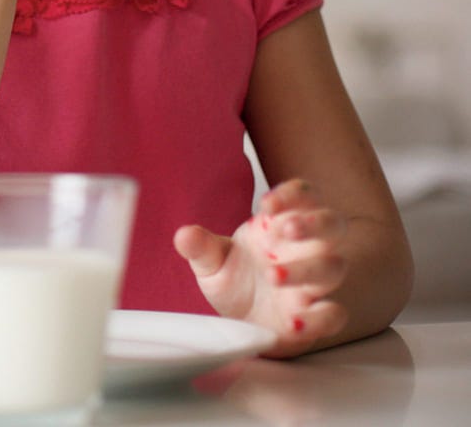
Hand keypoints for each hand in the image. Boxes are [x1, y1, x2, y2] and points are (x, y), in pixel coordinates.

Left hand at [174, 179, 349, 356]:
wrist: (240, 320)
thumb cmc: (235, 279)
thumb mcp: (212, 261)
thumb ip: (201, 247)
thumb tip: (184, 235)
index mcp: (282, 225)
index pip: (303, 196)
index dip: (292, 194)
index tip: (266, 203)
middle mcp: (306, 248)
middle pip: (333, 224)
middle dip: (314, 223)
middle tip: (286, 228)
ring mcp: (315, 281)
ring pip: (334, 266)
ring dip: (307, 268)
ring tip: (272, 275)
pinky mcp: (316, 315)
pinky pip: (333, 314)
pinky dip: (320, 317)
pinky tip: (295, 321)